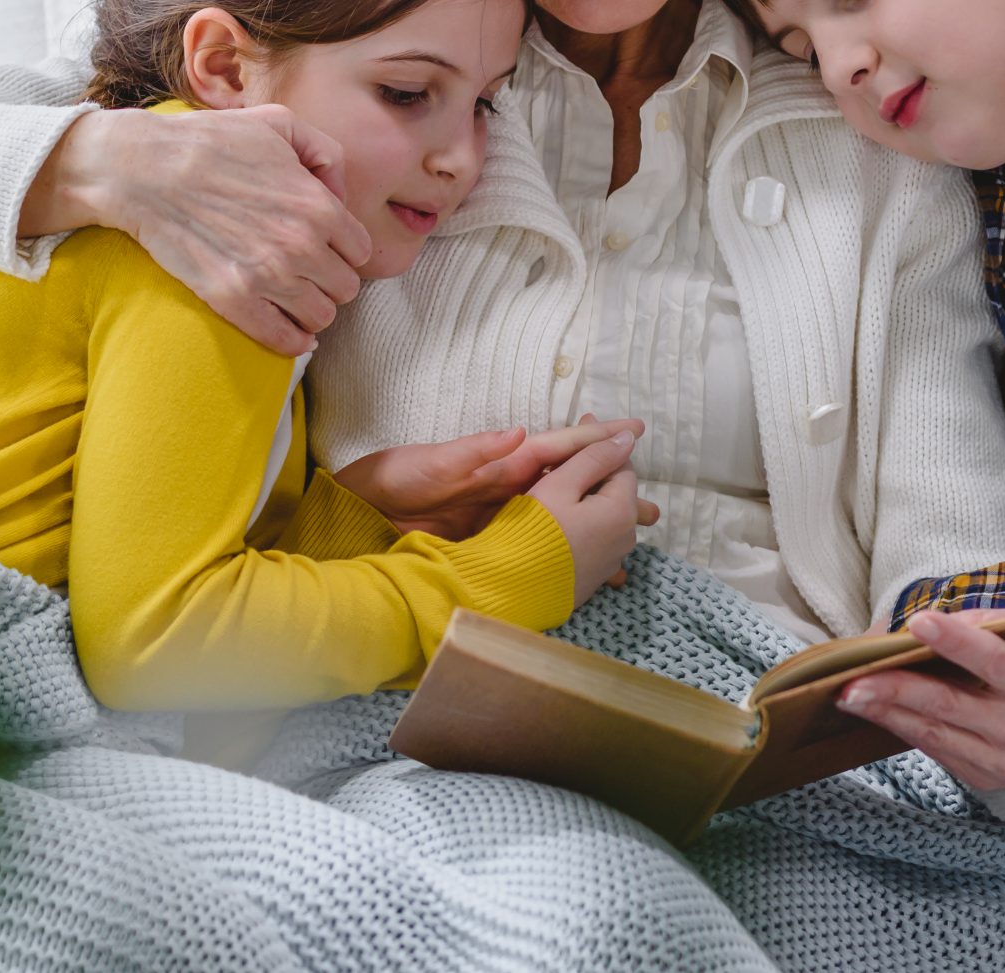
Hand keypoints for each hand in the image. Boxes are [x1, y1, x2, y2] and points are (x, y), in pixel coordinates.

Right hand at [30, 105, 372, 355]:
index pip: (360, 251)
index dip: (344, 249)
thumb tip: (339, 195)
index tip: (326, 248)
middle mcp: (300, 245)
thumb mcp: (280, 123)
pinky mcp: (233, 300)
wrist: (144, 169)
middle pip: (344, 288)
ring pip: (320, 317)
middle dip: (330, 279)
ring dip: (311, 309)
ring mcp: (267, 277)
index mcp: (317, 206)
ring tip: (294, 297)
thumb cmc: (211, 141)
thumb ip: (325, 153)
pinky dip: (292, 340)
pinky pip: (284, 340)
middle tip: (308, 272)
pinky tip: (288, 330)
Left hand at [333, 418, 651, 540]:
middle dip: (610, 489)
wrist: (351, 521)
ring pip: (562, 518)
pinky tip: (590, 573)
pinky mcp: (490, 545)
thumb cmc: (384, 484)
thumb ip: (469, 454)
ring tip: (636, 540)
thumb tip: (516, 434)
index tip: (632, 431)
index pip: (553, 448)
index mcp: (494, 463)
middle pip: (570, 485)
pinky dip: (568, 555)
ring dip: (598, 526)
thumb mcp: (424, 465)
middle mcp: (504, 488)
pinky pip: (539, 547)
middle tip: (653, 503)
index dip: (593, 439)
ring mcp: (499, 518)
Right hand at [525, 428, 644, 612]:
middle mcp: (625, 537)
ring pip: (610, 518)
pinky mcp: (596, 577)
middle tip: (571, 456)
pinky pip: (599, 543)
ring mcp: (612, 561)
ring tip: (568, 487)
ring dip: (594, 500)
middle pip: (619, 492)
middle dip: (599, 471)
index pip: (621, 464)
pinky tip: (572, 522)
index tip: (583, 422)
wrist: (514, 588)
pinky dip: (589, 527)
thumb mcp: (560, 484)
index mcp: (621, 510)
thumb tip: (628, 437)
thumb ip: (594, 457)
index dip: (601, 442)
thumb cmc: (533, 529)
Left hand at [835, 610, 1004, 803]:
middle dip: (897, 692)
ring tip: (849, 698)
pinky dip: (905, 732)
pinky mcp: (987, 778)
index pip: (995, 662)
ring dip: (888, 716)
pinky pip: (939, 752)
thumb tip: (951, 619)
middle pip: (950, 707)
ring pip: (936, 736)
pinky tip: (877, 714)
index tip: (919, 624)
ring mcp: (1002, 760)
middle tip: (853, 681)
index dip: (957, 642)